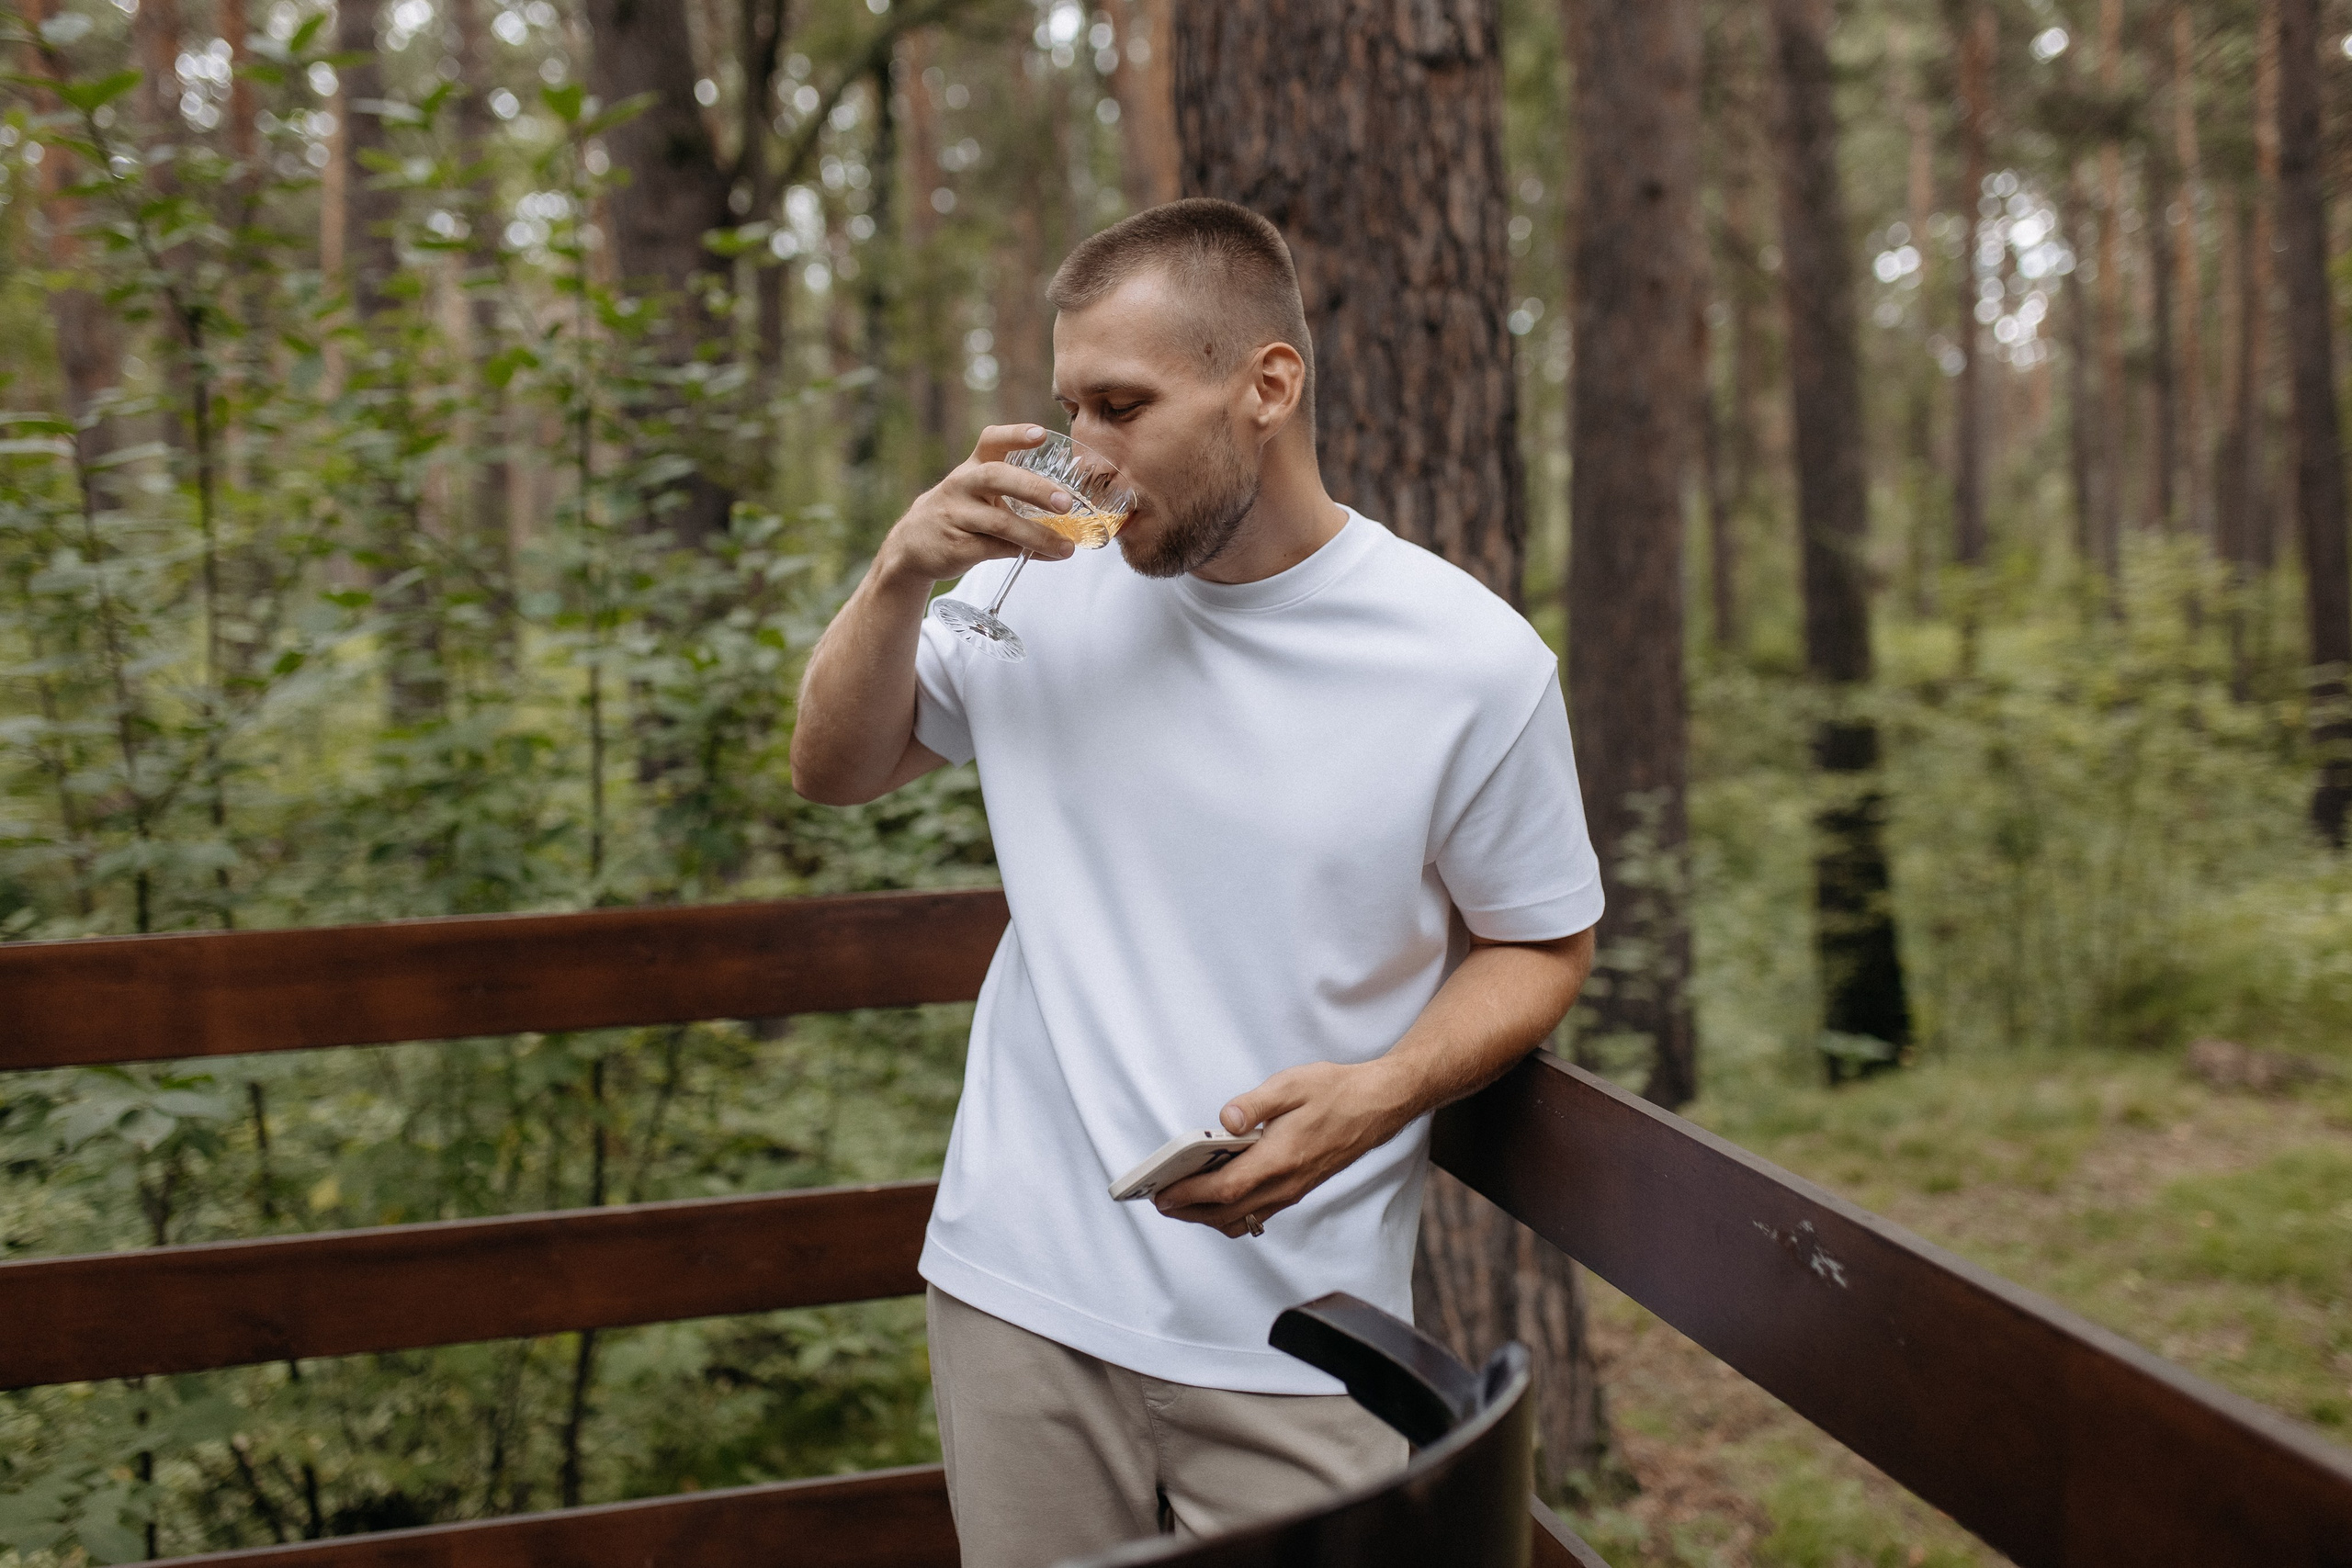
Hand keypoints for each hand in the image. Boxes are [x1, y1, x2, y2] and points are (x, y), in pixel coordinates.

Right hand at [874, 425, 1083, 586]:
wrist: (911, 545)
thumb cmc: (959, 513)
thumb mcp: (976, 491)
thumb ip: (1013, 491)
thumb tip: (1067, 508)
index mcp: (972, 467)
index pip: (991, 441)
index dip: (1015, 435)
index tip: (1040, 434)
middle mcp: (962, 485)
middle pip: (996, 478)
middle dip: (1034, 488)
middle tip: (1065, 502)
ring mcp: (957, 516)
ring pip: (1000, 522)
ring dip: (1037, 535)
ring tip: (1065, 546)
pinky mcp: (957, 546)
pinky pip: (997, 550)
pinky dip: (1026, 553)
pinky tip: (1047, 556)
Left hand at [1152, 1062, 1416, 1239]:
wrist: (1378, 1105)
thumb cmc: (1336, 1092)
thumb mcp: (1291, 1084)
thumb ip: (1254, 1103)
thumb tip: (1225, 1119)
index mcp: (1281, 1159)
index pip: (1227, 1189)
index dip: (1190, 1194)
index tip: (1161, 1194)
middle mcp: (1287, 1183)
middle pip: (1228, 1212)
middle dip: (1189, 1210)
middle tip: (1159, 1200)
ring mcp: (1293, 1190)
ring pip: (1243, 1218)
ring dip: (1209, 1215)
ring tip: (1181, 1199)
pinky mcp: (1298, 1188)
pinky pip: (1258, 1212)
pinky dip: (1231, 1211)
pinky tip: (1218, 1193)